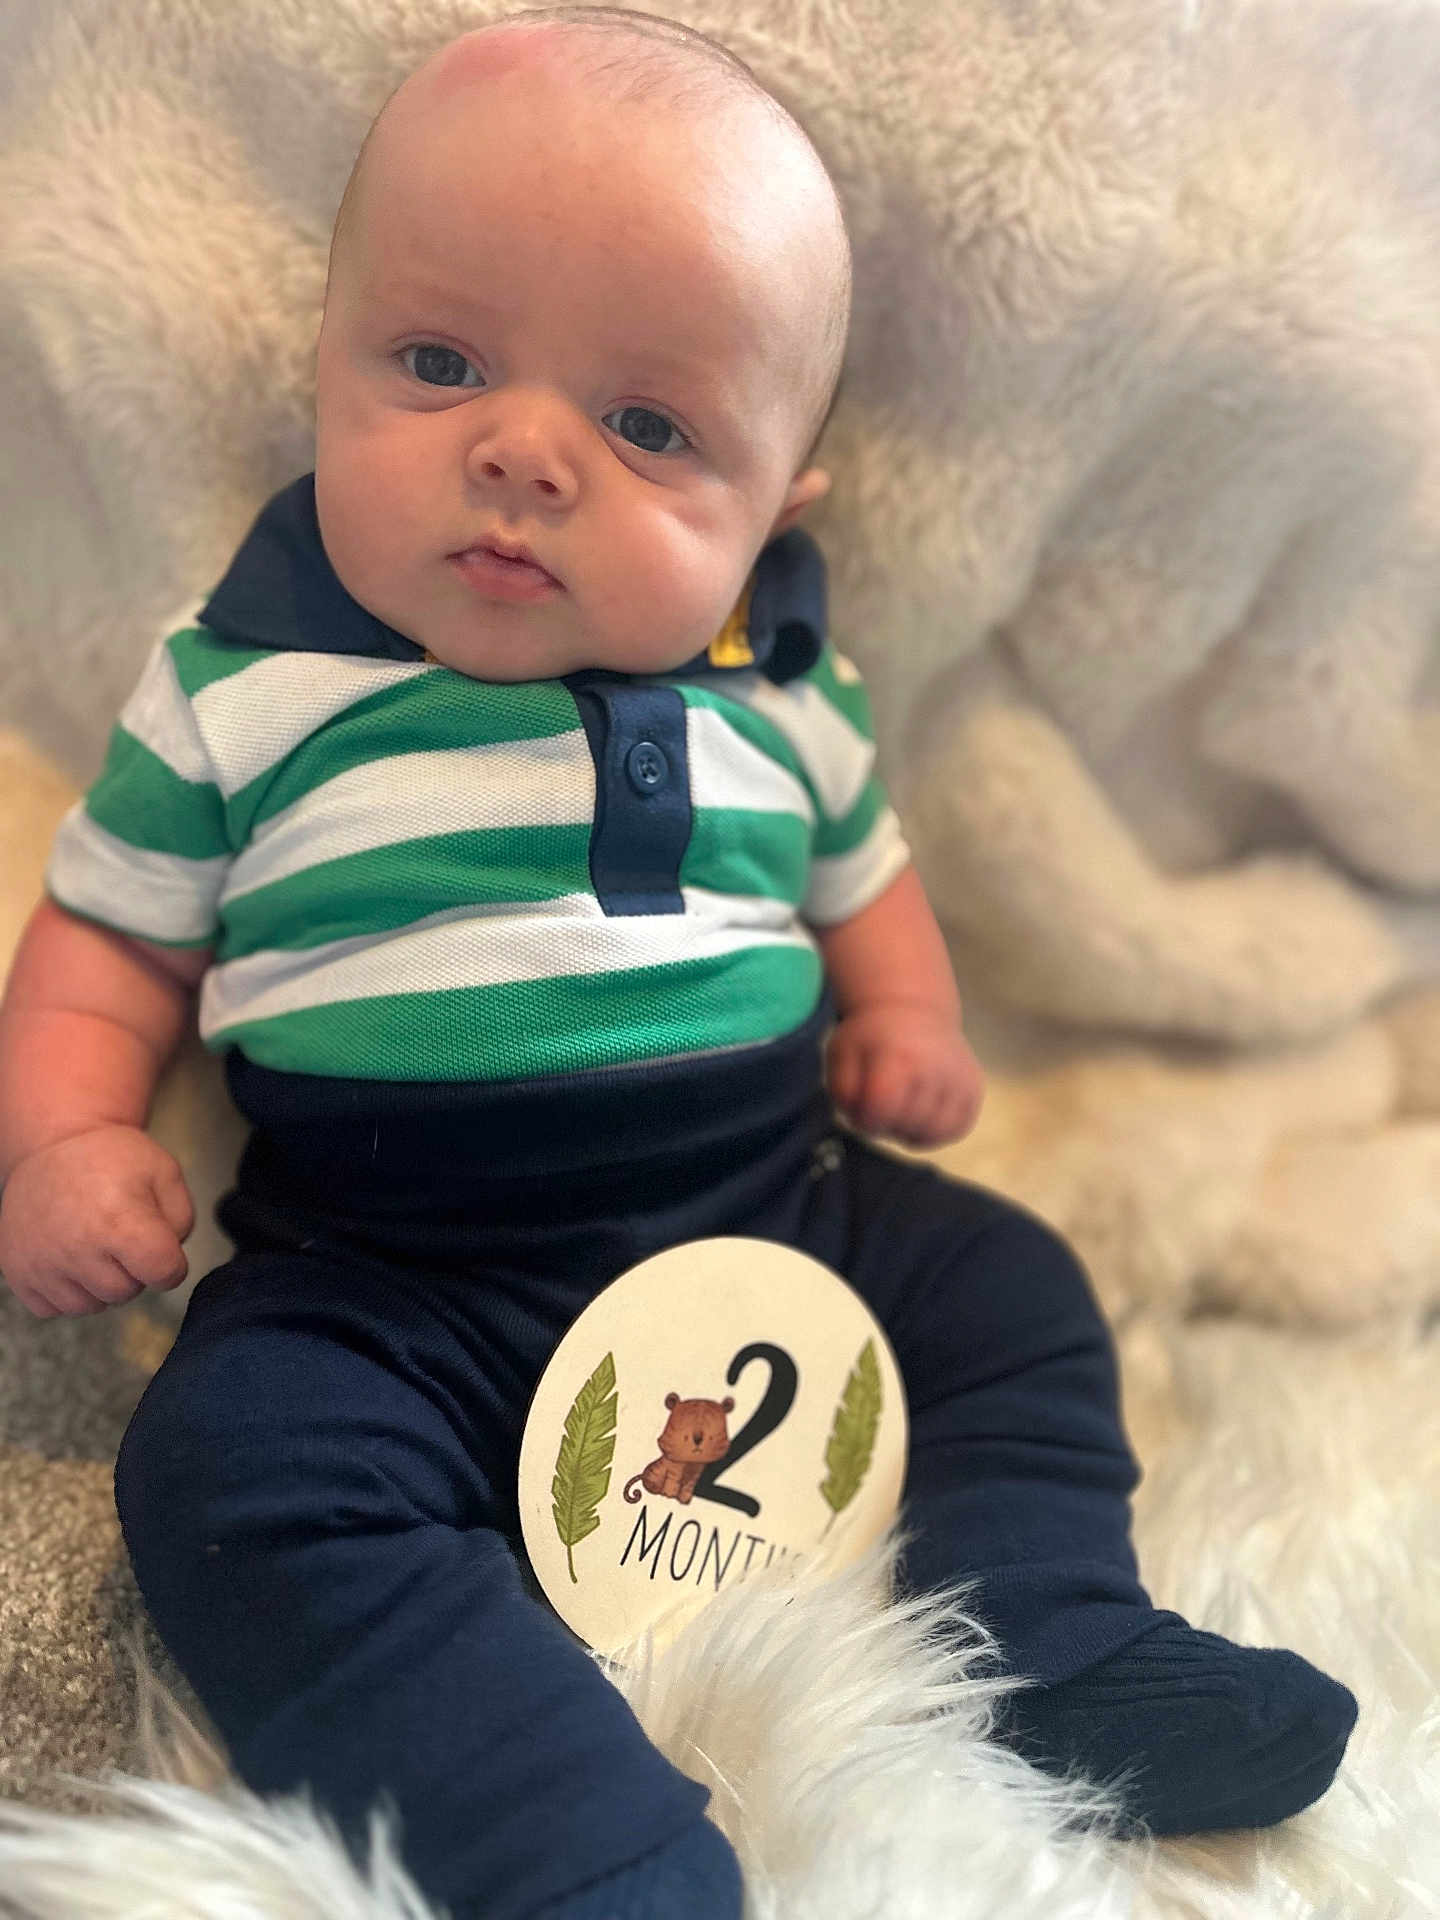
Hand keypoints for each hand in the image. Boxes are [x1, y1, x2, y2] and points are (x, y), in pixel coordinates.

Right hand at [0, 1125, 193, 1317]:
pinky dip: (66, 1289)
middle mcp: (78, 1248)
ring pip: (91, 1306)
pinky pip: (54, 1307)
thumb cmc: (111, 1158)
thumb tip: (168, 1264)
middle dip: (133, 1270)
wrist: (52, 1145)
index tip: (160, 1245)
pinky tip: (68, 1255)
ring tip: (93, 1242)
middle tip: (120, 1235)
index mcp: (120, 1221)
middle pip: (128, 1292)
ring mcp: (42, 1263)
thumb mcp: (164, 1172)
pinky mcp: (17, 1273)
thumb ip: (182, 1222)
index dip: (171, 1263)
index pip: (164, 1274)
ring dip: (99, 1283)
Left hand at [826, 1003, 984, 1147]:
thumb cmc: (871, 1038)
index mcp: (899, 1056)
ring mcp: (960, 1078)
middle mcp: (936, 1066)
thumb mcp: (841, 1055)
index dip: (865, 1118)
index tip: (862, 1105)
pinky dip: (934, 1130)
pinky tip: (921, 1109)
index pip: (880, 1110)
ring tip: (901, 1105)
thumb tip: (861, 1119)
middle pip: (905, 1126)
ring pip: (933, 1134)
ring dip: (910, 1130)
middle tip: (881, 1102)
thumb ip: (843, 1093)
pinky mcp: (974, 1090)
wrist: (913, 1009)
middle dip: (887, 1124)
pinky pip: (954, 1130)